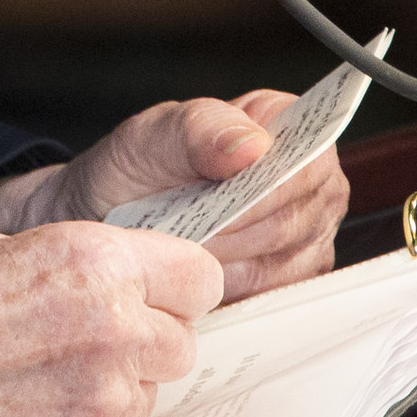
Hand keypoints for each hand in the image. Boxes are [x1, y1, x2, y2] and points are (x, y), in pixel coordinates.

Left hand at [0, 93, 345, 301]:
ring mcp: (308, 228)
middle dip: (230, 232)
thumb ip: (199, 129)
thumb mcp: (151, 136)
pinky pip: (275, 294)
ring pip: (284, 264)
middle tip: (180, 230)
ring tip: (183, 245)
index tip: (211, 204)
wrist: (107, 217)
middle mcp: (309, 176)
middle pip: (294, 221)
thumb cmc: (134, 170)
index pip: (304, 166)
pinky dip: (229, 290)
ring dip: (225, 265)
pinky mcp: (295, 274)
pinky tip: (196, 273)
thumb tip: (253, 145)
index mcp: (284, 121)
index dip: (261, 193)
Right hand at [0, 224, 220, 416]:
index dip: (174, 286)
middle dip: (145, 341)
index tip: (155, 294)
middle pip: (182, 343)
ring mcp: (99, 403)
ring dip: (113, 388)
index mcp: (94, 264)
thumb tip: (109, 281)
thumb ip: (73, 265)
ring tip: (42, 377)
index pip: (200, 277)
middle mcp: (113, 332)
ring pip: (147, 397)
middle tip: (86, 338)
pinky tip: (23, 411)